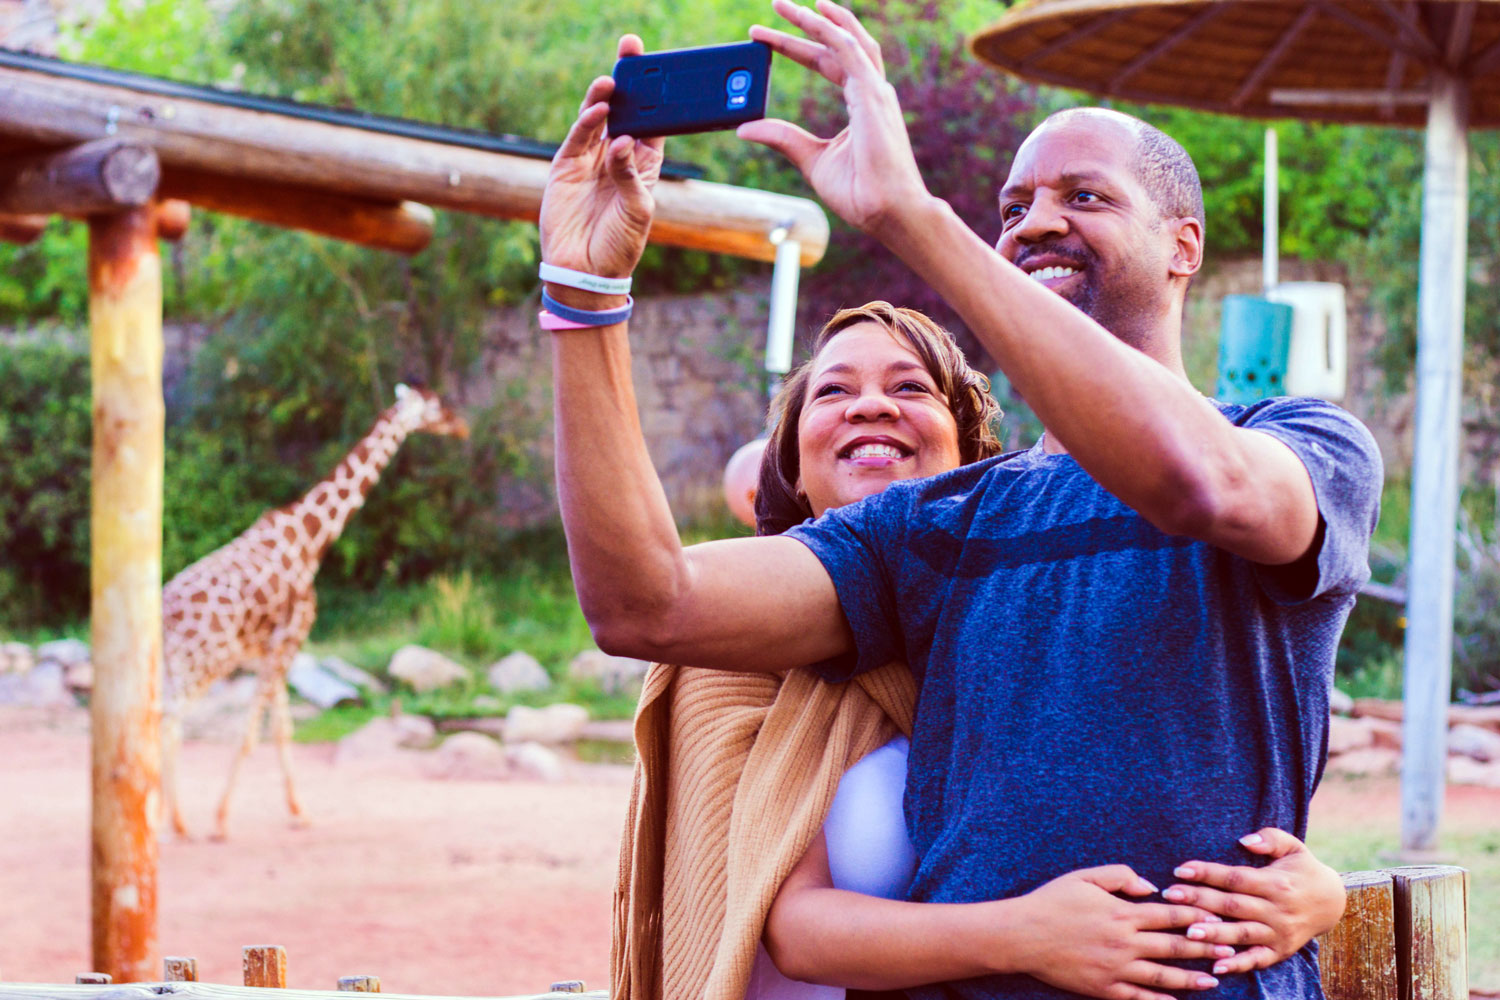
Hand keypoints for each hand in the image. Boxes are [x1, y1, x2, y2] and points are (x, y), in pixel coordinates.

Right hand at [537, 35, 663, 279]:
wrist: (586, 271)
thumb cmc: (620, 244)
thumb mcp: (639, 209)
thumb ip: (630, 174)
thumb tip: (622, 141)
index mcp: (643, 165)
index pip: (652, 123)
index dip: (657, 98)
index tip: (662, 71)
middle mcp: (617, 157)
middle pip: (624, 111)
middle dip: (628, 82)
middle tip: (633, 50)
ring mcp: (591, 160)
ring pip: (599, 119)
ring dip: (605, 97)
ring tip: (612, 81)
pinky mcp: (567, 167)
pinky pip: (579, 138)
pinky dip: (588, 123)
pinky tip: (599, 110)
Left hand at [738, 0, 928, 237]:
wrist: (887, 211)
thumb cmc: (860, 193)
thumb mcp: (810, 159)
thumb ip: (782, 137)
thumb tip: (746, 127)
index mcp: (861, 105)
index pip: (826, 63)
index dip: (795, 47)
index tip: (765, 37)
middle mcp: (871, 92)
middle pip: (834, 45)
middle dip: (804, 24)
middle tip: (776, 5)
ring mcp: (875, 92)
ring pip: (846, 40)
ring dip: (818, 19)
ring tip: (788, 5)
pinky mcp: (873, 96)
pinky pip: (851, 53)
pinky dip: (833, 32)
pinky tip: (814, 18)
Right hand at [1009, 866, 1231, 999]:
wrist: (1021, 935)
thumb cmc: (1051, 901)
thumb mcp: (1084, 877)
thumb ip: (1120, 876)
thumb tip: (1150, 887)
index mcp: (1122, 912)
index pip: (1171, 915)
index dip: (1197, 916)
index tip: (1218, 918)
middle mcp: (1124, 942)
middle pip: (1174, 946)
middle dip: (1205, 948)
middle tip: (1230, 949)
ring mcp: (1116, 968)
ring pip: (1162, 975)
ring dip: (1191, 978)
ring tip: (1213, 980)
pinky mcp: (1104, 988)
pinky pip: (1138, 997)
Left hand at [1164, 828, 1346, 975]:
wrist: (1332, 903)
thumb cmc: (1302, 870)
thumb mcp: (1294, 847)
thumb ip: (1270, 838)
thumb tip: (1244, 840)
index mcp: (1275, 883)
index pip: (1235, 878)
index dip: (1207, 873)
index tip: (1180, 870)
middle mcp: (1276, 910)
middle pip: (1232, 905)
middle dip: (1199, 900)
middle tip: (1170, 896)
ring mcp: (1278, 933)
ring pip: (1241, 934)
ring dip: (1214, 934)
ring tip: (1187, 932)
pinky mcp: (1279, 951)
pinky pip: (1257, 960)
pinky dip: (1238, 964)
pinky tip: (1216, 965)